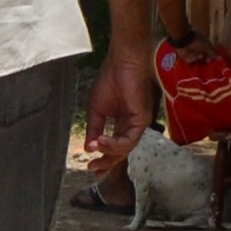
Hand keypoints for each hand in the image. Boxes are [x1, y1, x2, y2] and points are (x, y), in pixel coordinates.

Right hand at [83, 50, 154, 168]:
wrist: (122, 62)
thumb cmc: (110, 80)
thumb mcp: (96, 110)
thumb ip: (94, 129)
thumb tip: (88, 148)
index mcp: (122, 123)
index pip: (115, 147)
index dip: (104, 159)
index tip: (91, 168)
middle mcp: (132, 126)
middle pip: (121, 152)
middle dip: (107, 162)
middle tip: (93, 168)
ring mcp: (138, 124)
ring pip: (125, 149)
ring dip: (108, 152)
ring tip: (94, 148)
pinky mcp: (142, 119)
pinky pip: (129, 140)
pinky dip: (114, 144)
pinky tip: (101, 141)